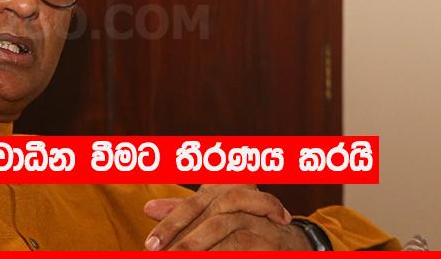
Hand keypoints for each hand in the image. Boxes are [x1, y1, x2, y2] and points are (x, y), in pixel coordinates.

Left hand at [143, 184, 310, 250]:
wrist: (291, 243)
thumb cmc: (242, 227)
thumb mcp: (211, 215)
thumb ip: (182, 211)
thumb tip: (148, 207)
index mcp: (222, 189)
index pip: (192, 206)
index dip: (170, 223)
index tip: (150, 245)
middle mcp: (241, 199)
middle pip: (209, 215)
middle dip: (184, 239)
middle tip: (162, 255)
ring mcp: (259, 220)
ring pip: (224, 227)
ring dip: (200, 245)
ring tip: (180, 257)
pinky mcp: (272, 241)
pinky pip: (243, 246)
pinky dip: (222, 252)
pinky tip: (212, 257)